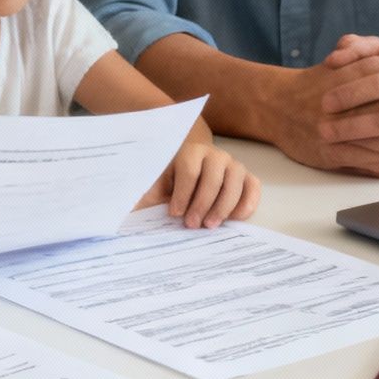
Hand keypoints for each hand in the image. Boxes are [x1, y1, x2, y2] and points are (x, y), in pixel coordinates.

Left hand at [135, 141, 260, 227]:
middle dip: (202, 202)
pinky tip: (236, 218)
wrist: (187, 180)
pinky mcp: (246, 178)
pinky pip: (253, 186)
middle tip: (192, 224)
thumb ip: (142, 196)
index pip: (189, 170)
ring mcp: (232, 165)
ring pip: (235, 181)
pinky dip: (248, 202)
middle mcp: (214, 155)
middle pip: (213, 176)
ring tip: (211, 225)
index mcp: (189, 153)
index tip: (174, 214)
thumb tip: (125, 209)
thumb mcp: (152, 189)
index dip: (182, 194)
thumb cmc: (167, 187)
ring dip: (224, 206)